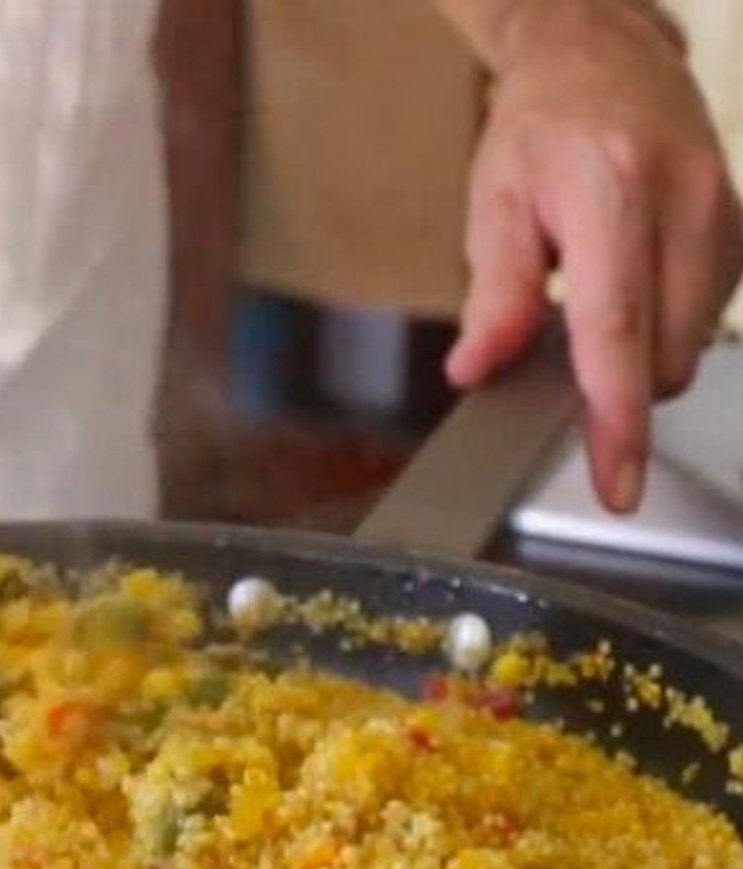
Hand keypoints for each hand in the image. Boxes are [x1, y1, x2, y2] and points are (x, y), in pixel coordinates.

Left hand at [445, 0, 742, 512]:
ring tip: (591, 302)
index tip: (618, 485)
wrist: (603, 57)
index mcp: (612, 197)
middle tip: (559, 363)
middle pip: (662, 357)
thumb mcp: (493, 205)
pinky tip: (629, 288)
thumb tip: (477, 369)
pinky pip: (708, 316)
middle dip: (613, 387)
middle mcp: (685, 206)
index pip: (617, 334)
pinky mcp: (741, 228)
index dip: (616, 421)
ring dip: (638, 356)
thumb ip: (493, 293)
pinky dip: (664, 326)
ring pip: (690, 345)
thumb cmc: (538, 130)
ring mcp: (726, 215)